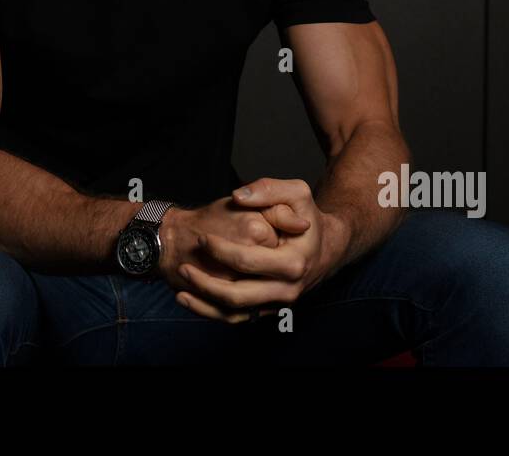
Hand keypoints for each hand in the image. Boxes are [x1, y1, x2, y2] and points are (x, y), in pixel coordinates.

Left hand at [176, 178, 348, 323]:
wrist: (327, 248)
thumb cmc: (308, 217)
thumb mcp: (297, 193)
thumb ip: (268, 189)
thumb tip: (238, 196)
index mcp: (292, 263)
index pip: (246, 261)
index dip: (219, 250)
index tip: (202, 238)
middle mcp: (286, 290)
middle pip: (237, 296)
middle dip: (205, 283)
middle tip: (185, 267)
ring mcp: (278, 304)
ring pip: (235, 315)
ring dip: (204, 305)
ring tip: (181, 291)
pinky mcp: (269, 310)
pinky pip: (237, 319)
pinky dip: (212, 313)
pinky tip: (192, 300)